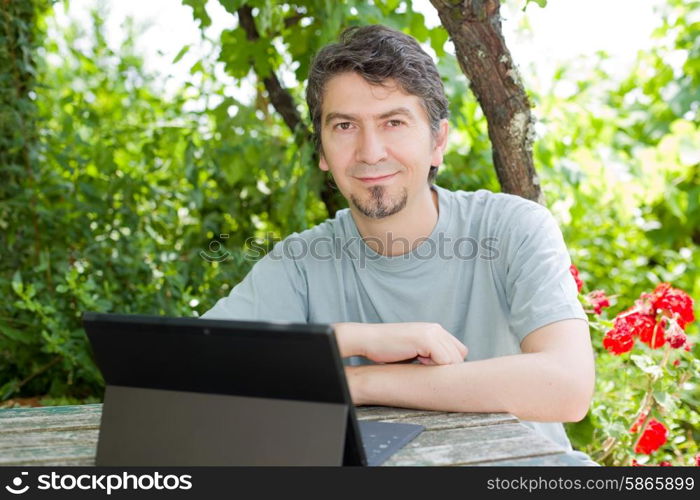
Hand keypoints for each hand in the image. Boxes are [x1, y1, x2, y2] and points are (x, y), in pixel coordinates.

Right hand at [335, 322, 466, 364]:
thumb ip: (429, 354)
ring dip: (441, 368)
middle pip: (460, 355)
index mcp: (434, 329)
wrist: (368, 340)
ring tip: (420, 365)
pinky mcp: (426, 339)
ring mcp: (432, 332)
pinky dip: (435, 368)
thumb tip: (445, 371)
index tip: (431, 368)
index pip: (459, 350)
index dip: (450, 363)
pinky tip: (419, 364)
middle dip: (447, 367)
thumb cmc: (386, 349)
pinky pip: (445, 361)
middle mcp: (436, 328)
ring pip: (454, 359)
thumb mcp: (413, 350)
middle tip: (425, 368)